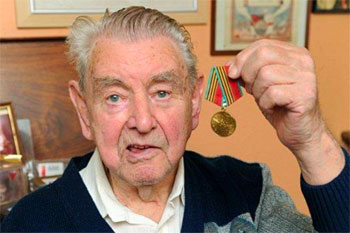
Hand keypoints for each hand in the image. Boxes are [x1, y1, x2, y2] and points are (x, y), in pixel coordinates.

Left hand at [226, 39, 343, 184]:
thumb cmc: (279, 107)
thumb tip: (229, 66)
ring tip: (267, 100)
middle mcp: (303, 61)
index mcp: (294, 53)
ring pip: (265, 74)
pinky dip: (266, 104)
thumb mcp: (260, 84)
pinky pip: (272, 93)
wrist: (300, 132)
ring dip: (258, 92)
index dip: (242, 58)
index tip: (232, 73)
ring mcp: (306, 77)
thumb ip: (248, 71)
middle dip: (248, 73)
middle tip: (251, 89)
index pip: (262, 45)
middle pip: (263, 54)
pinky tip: (273, 108)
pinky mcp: (305, 95)